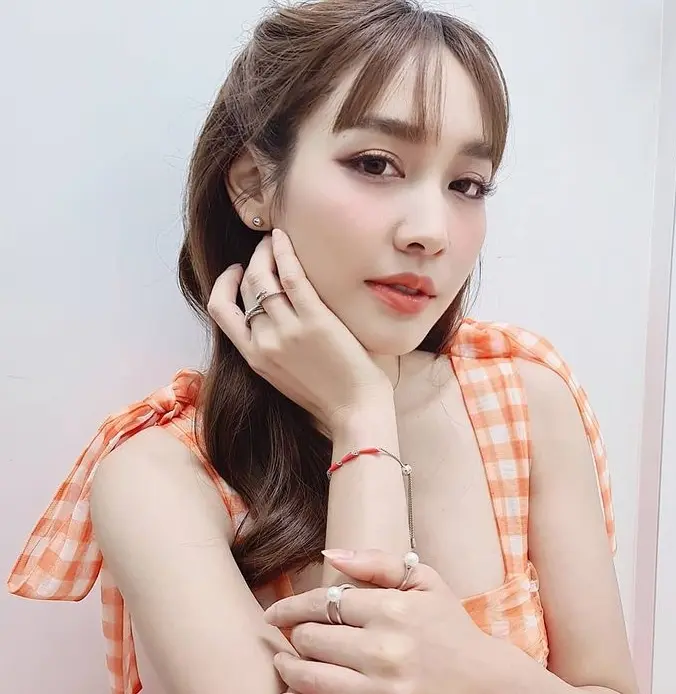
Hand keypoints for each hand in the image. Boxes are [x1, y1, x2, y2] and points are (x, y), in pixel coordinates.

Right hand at [207, 229, 392, 432]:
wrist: (355, 412)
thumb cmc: (328, 396)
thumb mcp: (284, 377)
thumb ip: (273, 349)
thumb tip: (275, 320)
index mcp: (254, 357)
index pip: (221, 310)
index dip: (223, 284)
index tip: (235, 271)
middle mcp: (263, 341)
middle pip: (245, 287)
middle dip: (251, 260)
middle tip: (263, 248)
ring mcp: (287, 330)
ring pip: (262, 277)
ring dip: (265, 252)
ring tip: (275, 240)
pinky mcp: (314, 320)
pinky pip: (291, 276)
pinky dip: (284, 252)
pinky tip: (284, 239)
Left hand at [264, 549, 505, 693]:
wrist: (487, 685)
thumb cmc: (450, 627)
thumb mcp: (424, 581)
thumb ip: (377, 562)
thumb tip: (330, 554)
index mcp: (392, 608)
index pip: (323, 602)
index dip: (292, 606)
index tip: (275, 611)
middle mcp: (383, 648)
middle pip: (311, 638)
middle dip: (292, 633)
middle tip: (286, 632)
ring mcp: (380, 687)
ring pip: (310, 676)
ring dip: (289, 666)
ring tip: (283, 659)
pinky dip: (307, 692)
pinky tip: (303, 683)